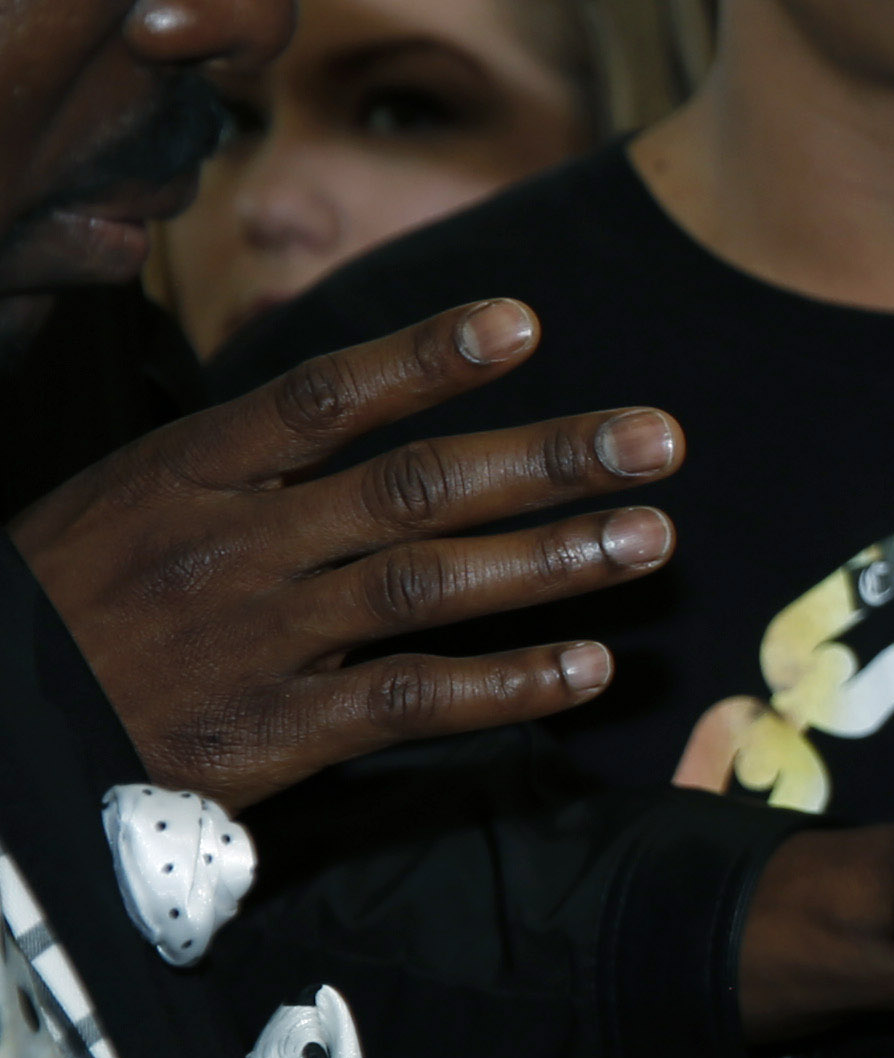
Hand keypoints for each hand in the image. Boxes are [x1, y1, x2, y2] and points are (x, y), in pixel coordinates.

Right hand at [9, 300, 676, 807]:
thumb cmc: (69, 606)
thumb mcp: (129, 503)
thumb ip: (248, 462)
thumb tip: (372, 404)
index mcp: (188, 475)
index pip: (324, 397)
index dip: (428, 357)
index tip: (525, 322)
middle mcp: (234, 547)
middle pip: (414, 486)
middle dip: (548, 458)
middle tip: (660, 439)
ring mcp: (257, 639)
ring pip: (431, 586)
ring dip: (554, 560)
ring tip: (653, 535)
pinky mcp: (273, 735)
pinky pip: (412, 701)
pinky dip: (509, 686)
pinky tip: (590, 668)